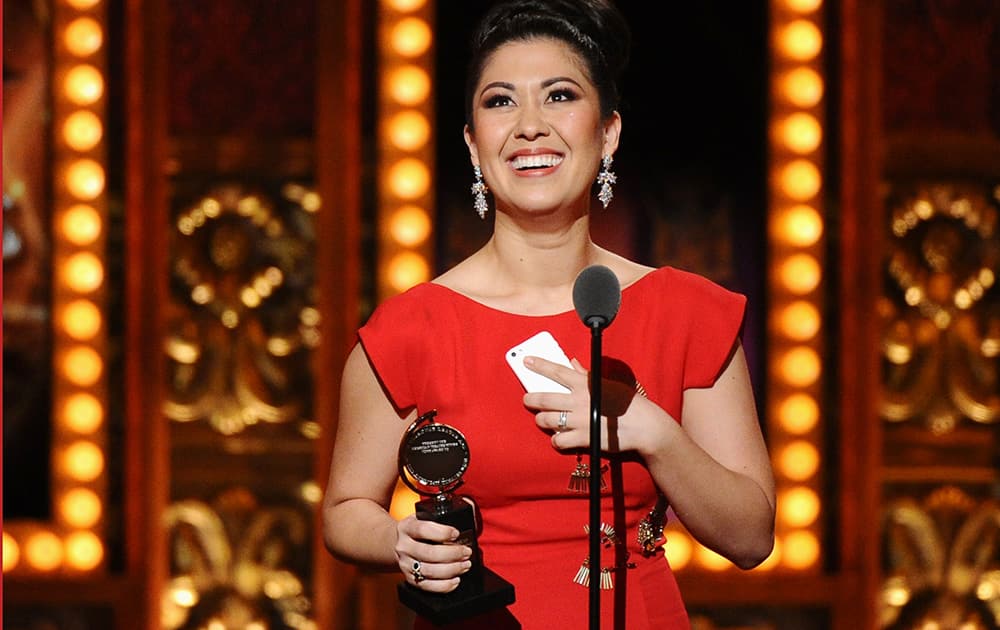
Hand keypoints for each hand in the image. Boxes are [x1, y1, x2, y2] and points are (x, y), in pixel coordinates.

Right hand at [394, 515, 472, 591]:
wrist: (398, 543)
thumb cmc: (418, 530)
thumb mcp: (424, 517)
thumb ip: (443, 514)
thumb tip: (468, 505)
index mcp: (406, 527)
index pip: (423, 529)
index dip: (442, 532)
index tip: (456, 533)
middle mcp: (403, 546)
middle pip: (429, 553)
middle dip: (453, 553)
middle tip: (467, 552)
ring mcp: (405, 564)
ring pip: (430, 571)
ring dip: (452, 569)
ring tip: (465, 565)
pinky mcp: (410, 579)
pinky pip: (428, 586)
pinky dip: (444, 585)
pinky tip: (456, 579)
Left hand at [522, 356, 665, 452]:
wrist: (645, 427)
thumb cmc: (629, 404)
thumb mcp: (608, 384)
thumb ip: (586, 375)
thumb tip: (572, 363)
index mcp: (586, 384)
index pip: (557, 371)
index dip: (539, 365)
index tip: (526, 361)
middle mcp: (579, 401)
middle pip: (544, 398)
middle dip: (530, 399)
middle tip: (527, 399)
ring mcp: (579, 420)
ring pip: (546, 420)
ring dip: (541, 420)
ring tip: (542, 419)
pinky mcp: (583, 439)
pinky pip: (558, 440)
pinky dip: (555, 440)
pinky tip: (558, 438)